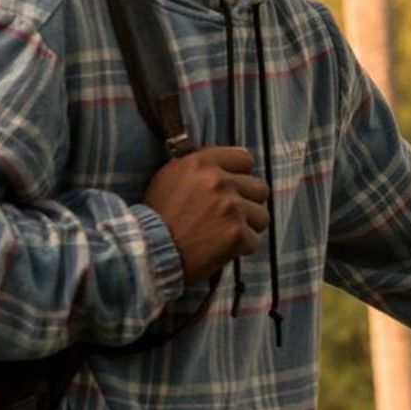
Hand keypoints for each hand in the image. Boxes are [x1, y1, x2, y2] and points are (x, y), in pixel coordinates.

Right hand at [145, 146, 269, 281]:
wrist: (148, 250)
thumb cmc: (156, 217)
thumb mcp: (170, 177)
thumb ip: (200, 169)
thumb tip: (228, 169)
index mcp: (201, 163)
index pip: (244, 159)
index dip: (241, 176)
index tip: (233, 189)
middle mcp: (219, 181)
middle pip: (259, 188)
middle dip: (248, 203)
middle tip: (229, 217)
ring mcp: (231, 207)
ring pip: (262, 216)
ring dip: (248, 227)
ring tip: (225, 234)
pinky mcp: (237, 233)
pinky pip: (254, 241)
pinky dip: (241, 248)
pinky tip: (221, 249)